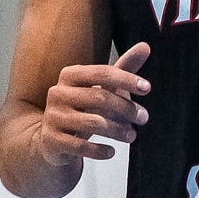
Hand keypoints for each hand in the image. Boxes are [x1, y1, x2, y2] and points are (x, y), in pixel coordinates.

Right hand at [38, 41, 151, 165]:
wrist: (51, 140)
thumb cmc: (82, 109)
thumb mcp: (100, 89)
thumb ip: (122, 69)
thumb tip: (146, 46)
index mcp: (70, 76)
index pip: (102, 73)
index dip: (126, 79)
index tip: (147, 88)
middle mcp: (58, 93)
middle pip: (100, 98)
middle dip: (126, 108)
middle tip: (144, 117)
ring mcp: (53, 117)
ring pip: (93, 123)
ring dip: (118, 130)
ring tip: (132, 136)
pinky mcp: (52, 140)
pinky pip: (81, 146)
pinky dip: (100, 150)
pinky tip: (111, 151)